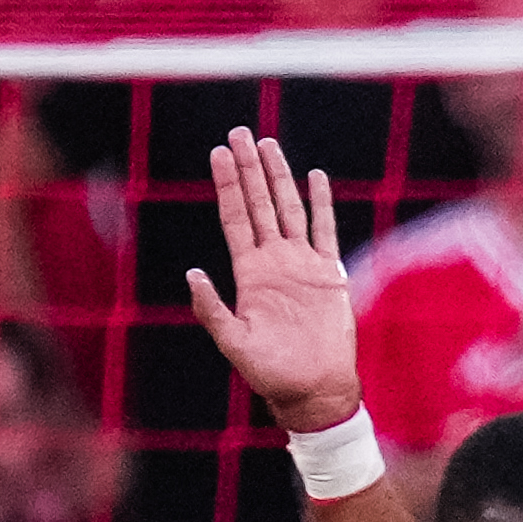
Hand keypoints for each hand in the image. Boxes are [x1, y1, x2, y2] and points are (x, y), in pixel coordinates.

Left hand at [188, 124, 360, 433]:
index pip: (235, 217)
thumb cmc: (270, 372)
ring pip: (288, 209)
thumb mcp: (233, 342)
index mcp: (248, 272)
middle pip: (258, 203)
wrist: (313, 388)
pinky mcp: (329, 275)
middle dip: (249, 168)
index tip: (219, 153)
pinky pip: (325, 230)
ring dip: (278, 177)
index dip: (227, 185)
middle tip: (240, 133)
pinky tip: (315, 177)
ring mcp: (301, 265)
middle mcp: (273, 261)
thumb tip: (192, 274)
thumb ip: (212, 309)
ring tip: (268, 144)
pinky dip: (321, 203)